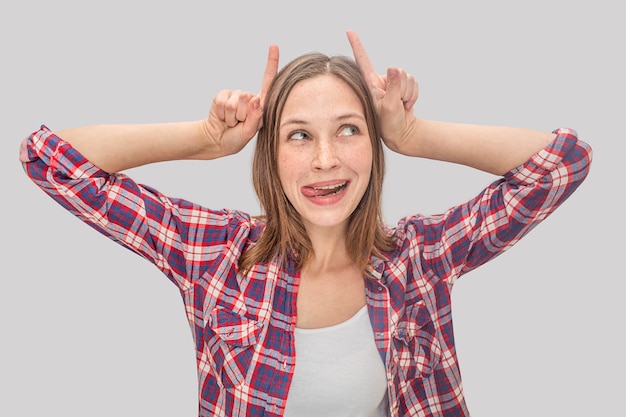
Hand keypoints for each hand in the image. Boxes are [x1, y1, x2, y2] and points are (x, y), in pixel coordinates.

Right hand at [202, 44, 279, 156]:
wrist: (218, 140)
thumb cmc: (237, 138)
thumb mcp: (249, 132)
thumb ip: (255, 118)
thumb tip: (256, 100)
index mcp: (262, 104)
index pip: (268, 81)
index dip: (271, 63)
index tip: (274, 46)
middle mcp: (250, 97)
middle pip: (247, 99)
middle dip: (241, 116)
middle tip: (239, 124)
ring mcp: (236, 95)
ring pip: (234, 103)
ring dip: (231, 117)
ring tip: (232, 122)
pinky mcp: (222, 95)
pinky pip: (222, 102)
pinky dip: (222, 114)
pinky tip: (223, 117)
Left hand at [346, 30, 418, 152]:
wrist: (401, 133)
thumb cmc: (390, 124)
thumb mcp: (389, 107)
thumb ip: (393, 87)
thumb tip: (394, 68)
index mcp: (371, 84)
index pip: (363, 61)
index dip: (356, 45)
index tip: (349, 31)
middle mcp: (380, 81)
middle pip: (398, 72)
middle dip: (402, 88)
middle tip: (397, 104)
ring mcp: (392, 83)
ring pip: (407, 77)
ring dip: (408, 93)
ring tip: (400, 105)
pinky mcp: (402, 86)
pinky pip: (414, 82)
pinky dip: (414, 94)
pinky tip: (406, 104)